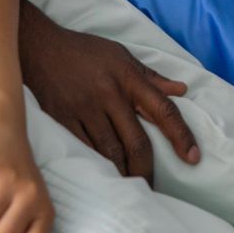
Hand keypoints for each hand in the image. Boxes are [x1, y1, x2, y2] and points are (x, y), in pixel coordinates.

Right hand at [18, 7, 199, 183]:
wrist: (41, 47)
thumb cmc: (85, 51)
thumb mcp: (121, 55)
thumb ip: (152, 76)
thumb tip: (182, 89)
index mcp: (128, 77)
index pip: (162, 109)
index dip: (181, 135)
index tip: (193, 157)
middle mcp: (109, 94)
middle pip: (136, 141)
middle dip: (147, 169)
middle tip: (152, 186)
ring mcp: (85, 108)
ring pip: (110, 150)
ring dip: (123, 171)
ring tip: (131, 185)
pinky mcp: (64, 118)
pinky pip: (85, 148)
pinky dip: (97, 163)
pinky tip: (104, 173)